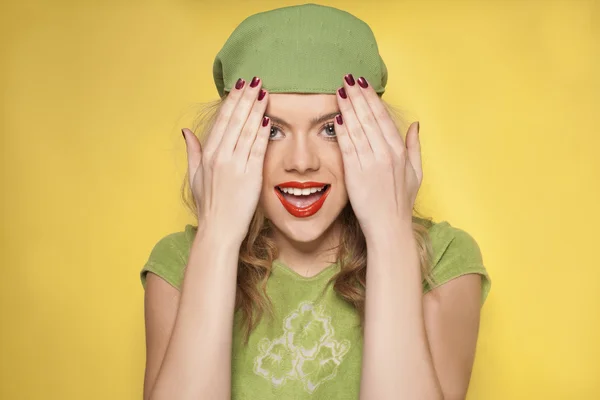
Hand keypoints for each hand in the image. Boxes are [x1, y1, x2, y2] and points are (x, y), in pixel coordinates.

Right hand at [182, 77, 270, 243]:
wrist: (219, 229)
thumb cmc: (208, 204)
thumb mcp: (194, 176)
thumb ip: (193, 151)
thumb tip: (186, 131)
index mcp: (207, 154)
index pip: (222, 120)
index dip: (232, 101)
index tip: (240, 86)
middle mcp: (220, 156)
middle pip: (235, 120)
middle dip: (246, 98)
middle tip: (256, 80)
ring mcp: (235, 165)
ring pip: (248, 130)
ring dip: (257, 109)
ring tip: (265, 92)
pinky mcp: (250, 175)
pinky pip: (258, 148)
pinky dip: (264, 132)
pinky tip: (269, 118)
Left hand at [333, 75, 422, 237]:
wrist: (389, 227)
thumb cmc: (401, 202)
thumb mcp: (416, 173)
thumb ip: (414, 147)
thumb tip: (415, 124)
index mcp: (399, 151)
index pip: (383, 117)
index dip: (371, 98)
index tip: (362, 84)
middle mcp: (386, 153)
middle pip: (369, 117)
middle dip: (356, 96)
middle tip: (346, 79)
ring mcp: (370, 162)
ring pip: (357, 127)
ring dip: (347, 107)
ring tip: (338, 91)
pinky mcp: (355, 173)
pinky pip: (347, 146)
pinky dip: (341, 130)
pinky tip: (335, 117)